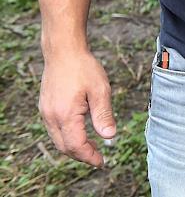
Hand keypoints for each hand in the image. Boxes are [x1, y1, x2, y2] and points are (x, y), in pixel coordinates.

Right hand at [39, 49, 115, 167]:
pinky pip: (54, 130)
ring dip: (73, 147)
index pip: (76, 145)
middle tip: (98, 158)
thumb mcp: (100, 90)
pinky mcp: (45, 107)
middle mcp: (52, 117)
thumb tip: (110, 136)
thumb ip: (104, 115)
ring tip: (90, 149)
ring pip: (58, 140)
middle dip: (81, 155)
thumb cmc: (83, 68)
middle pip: (65, 147)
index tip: (102, 162)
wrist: (63, 51)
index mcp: (66, 115)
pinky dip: (66, 137)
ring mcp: (46, 112)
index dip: (89, 156)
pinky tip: (78, 134)